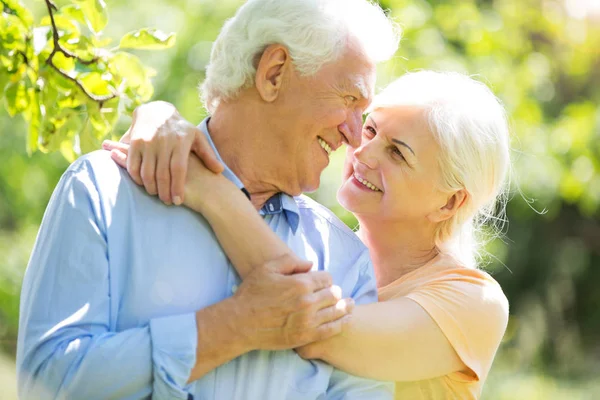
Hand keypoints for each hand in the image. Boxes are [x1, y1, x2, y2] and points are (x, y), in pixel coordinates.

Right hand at [105, 141, 231, 212]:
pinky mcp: (134, 143)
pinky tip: (144, 184)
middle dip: (165, 192)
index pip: (179, 169)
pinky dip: (137, 179)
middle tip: (167, 202)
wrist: (156, 111)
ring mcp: (147, 142)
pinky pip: (133, 166)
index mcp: (181, 141)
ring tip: (157, 195)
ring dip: (151, 187)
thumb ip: (208, 154)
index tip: (178, 201)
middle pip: (163, 174)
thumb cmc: (180, 129)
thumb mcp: (197, 137)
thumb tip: (219, 170)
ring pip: (147, 172)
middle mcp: (163, 141)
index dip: (178, 187)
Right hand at [234, 253, 354, 350]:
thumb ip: (291, 262)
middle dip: (334, 292)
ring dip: (344, 306)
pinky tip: (348, 319)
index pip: (326, 278)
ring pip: (337, 311)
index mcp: (300, 283)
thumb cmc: (252, 294)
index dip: (325, 278)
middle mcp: (308, 302)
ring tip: (350, 304)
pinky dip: (343, 323)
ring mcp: (308, 321)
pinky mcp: (306, 337)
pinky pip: (332, 329)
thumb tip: (310, 264)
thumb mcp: (268, 268)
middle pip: (334, 294)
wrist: (240, 323)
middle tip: (333, 294)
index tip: (322, 282)